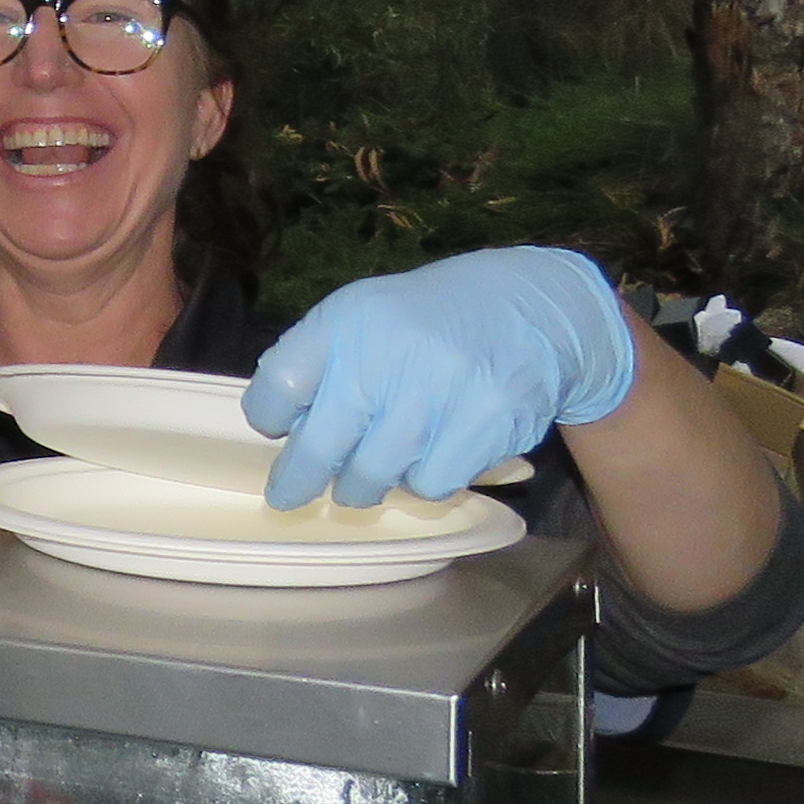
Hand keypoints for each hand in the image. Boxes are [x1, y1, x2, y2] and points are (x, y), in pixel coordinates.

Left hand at [244, 246, 639, 509]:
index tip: (276, 430)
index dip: (269, 416)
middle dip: (299, 479)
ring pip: (375, 476)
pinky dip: (423, 480)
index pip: (281, 383)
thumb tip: (279, 429)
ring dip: (365, 483)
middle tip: (292, 493)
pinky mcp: (487, 422)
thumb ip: (323, 363)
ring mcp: (442, 389)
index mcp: (352, 317)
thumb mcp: (368, 317)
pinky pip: (431, 483)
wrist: (534, 309)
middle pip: (320, 446)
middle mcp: (392, 350)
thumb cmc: (431, 322)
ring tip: (372, 469)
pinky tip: (430, 454)